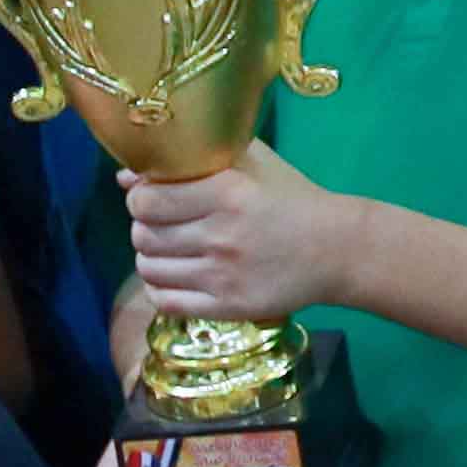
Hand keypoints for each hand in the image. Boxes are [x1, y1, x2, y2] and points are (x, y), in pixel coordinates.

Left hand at [122, 145, 355, 323]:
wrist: (339, 249)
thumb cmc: (292, 199)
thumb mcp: (254, 165)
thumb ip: (196, 160)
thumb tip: (126, 176)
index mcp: (229, 192)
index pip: (146, 200)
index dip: (141, 198)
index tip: (156, 198)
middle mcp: (222, 234)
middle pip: (143, 236)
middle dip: (147, 228)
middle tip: (168, 226)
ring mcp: (223, 275)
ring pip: (148, 269)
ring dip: (153, 258)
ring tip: (175, 251)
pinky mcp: (227, 307)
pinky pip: (165, 301)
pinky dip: (162, 288)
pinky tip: (179, 276)